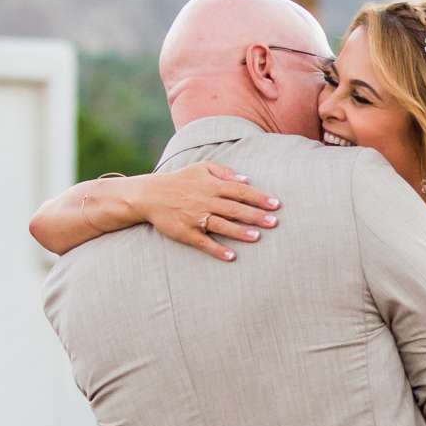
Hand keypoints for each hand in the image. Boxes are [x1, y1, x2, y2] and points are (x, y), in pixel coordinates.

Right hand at [143, 162, 280, 261]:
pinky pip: (203, 242)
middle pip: (234, 208)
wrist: (149, 195)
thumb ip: (223, 171)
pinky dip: (217, 249)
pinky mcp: (186, 232)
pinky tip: (231, 257)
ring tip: (257, 237)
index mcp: (211, 185)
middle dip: (255, 215)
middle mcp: (205, 200)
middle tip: (274, 222)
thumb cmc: (179, 180)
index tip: (276, 204)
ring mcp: (195, 217)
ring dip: (239, 232)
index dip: (259, 197)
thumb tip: (246, 179)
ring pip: (221, 225)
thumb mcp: (200, 168)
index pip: (240, 191)